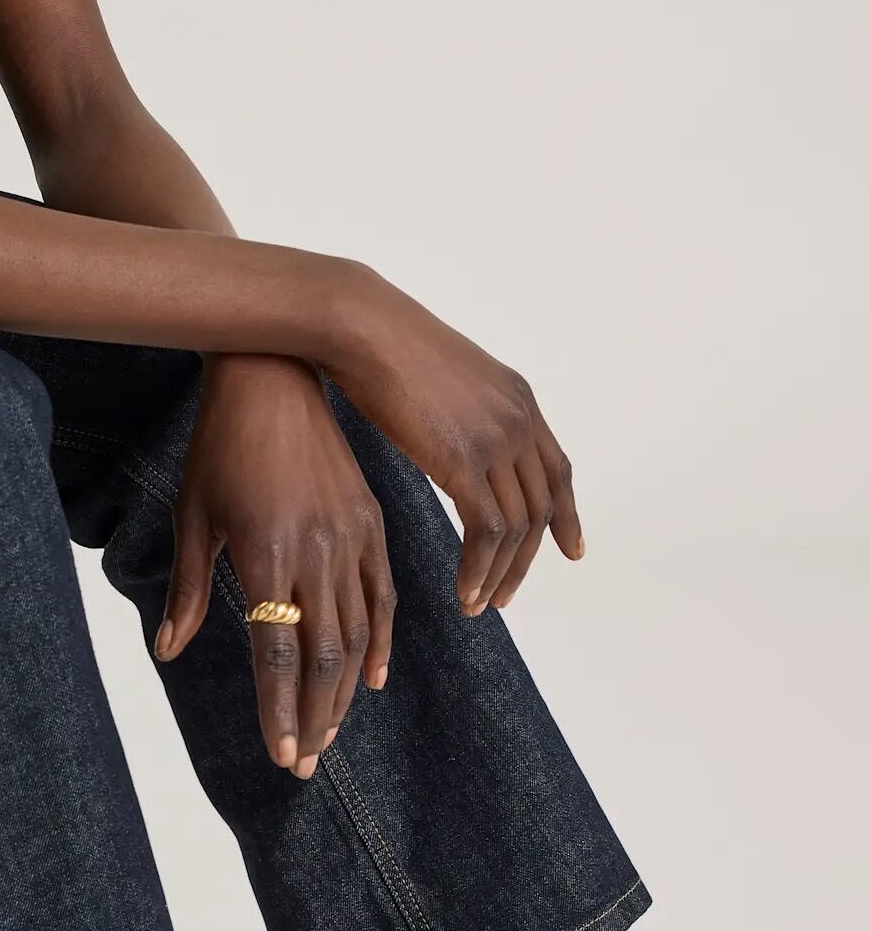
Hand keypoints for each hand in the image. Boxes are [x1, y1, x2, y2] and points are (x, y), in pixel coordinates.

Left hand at [156, 355, 395, 777]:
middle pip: (323, 655)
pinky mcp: (373, 523)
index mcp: (266, 553)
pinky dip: (381, 641)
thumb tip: (169, 651)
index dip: (280, 710)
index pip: (277, 653)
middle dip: (315, 716)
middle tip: (305, 763)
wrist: (274, 379)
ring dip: (343, 691)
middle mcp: (317, 552)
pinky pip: (384, 595)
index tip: (282, 755)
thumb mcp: (193, 516)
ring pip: (357, 633)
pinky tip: (371, 679)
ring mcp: (352, 538)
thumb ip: (188, 590)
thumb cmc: (219, 447)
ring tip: (330, 733)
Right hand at [321, 267, 582, 611]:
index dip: (567, 514)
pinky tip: (463, 590)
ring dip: (501, 573)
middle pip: (542, 506)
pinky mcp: (465, 461)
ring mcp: (496, 440)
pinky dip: (478, 567)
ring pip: (518, 526)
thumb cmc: (380, 346)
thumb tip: (452, 436)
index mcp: (517, 399)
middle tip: (505, 595)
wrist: (361, 327)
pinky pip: (488, 531)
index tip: (570, 549)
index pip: (556, 469)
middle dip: (528, 559)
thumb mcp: (441, 380)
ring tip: (479, 603)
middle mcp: (518, 420)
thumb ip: (462, 413)